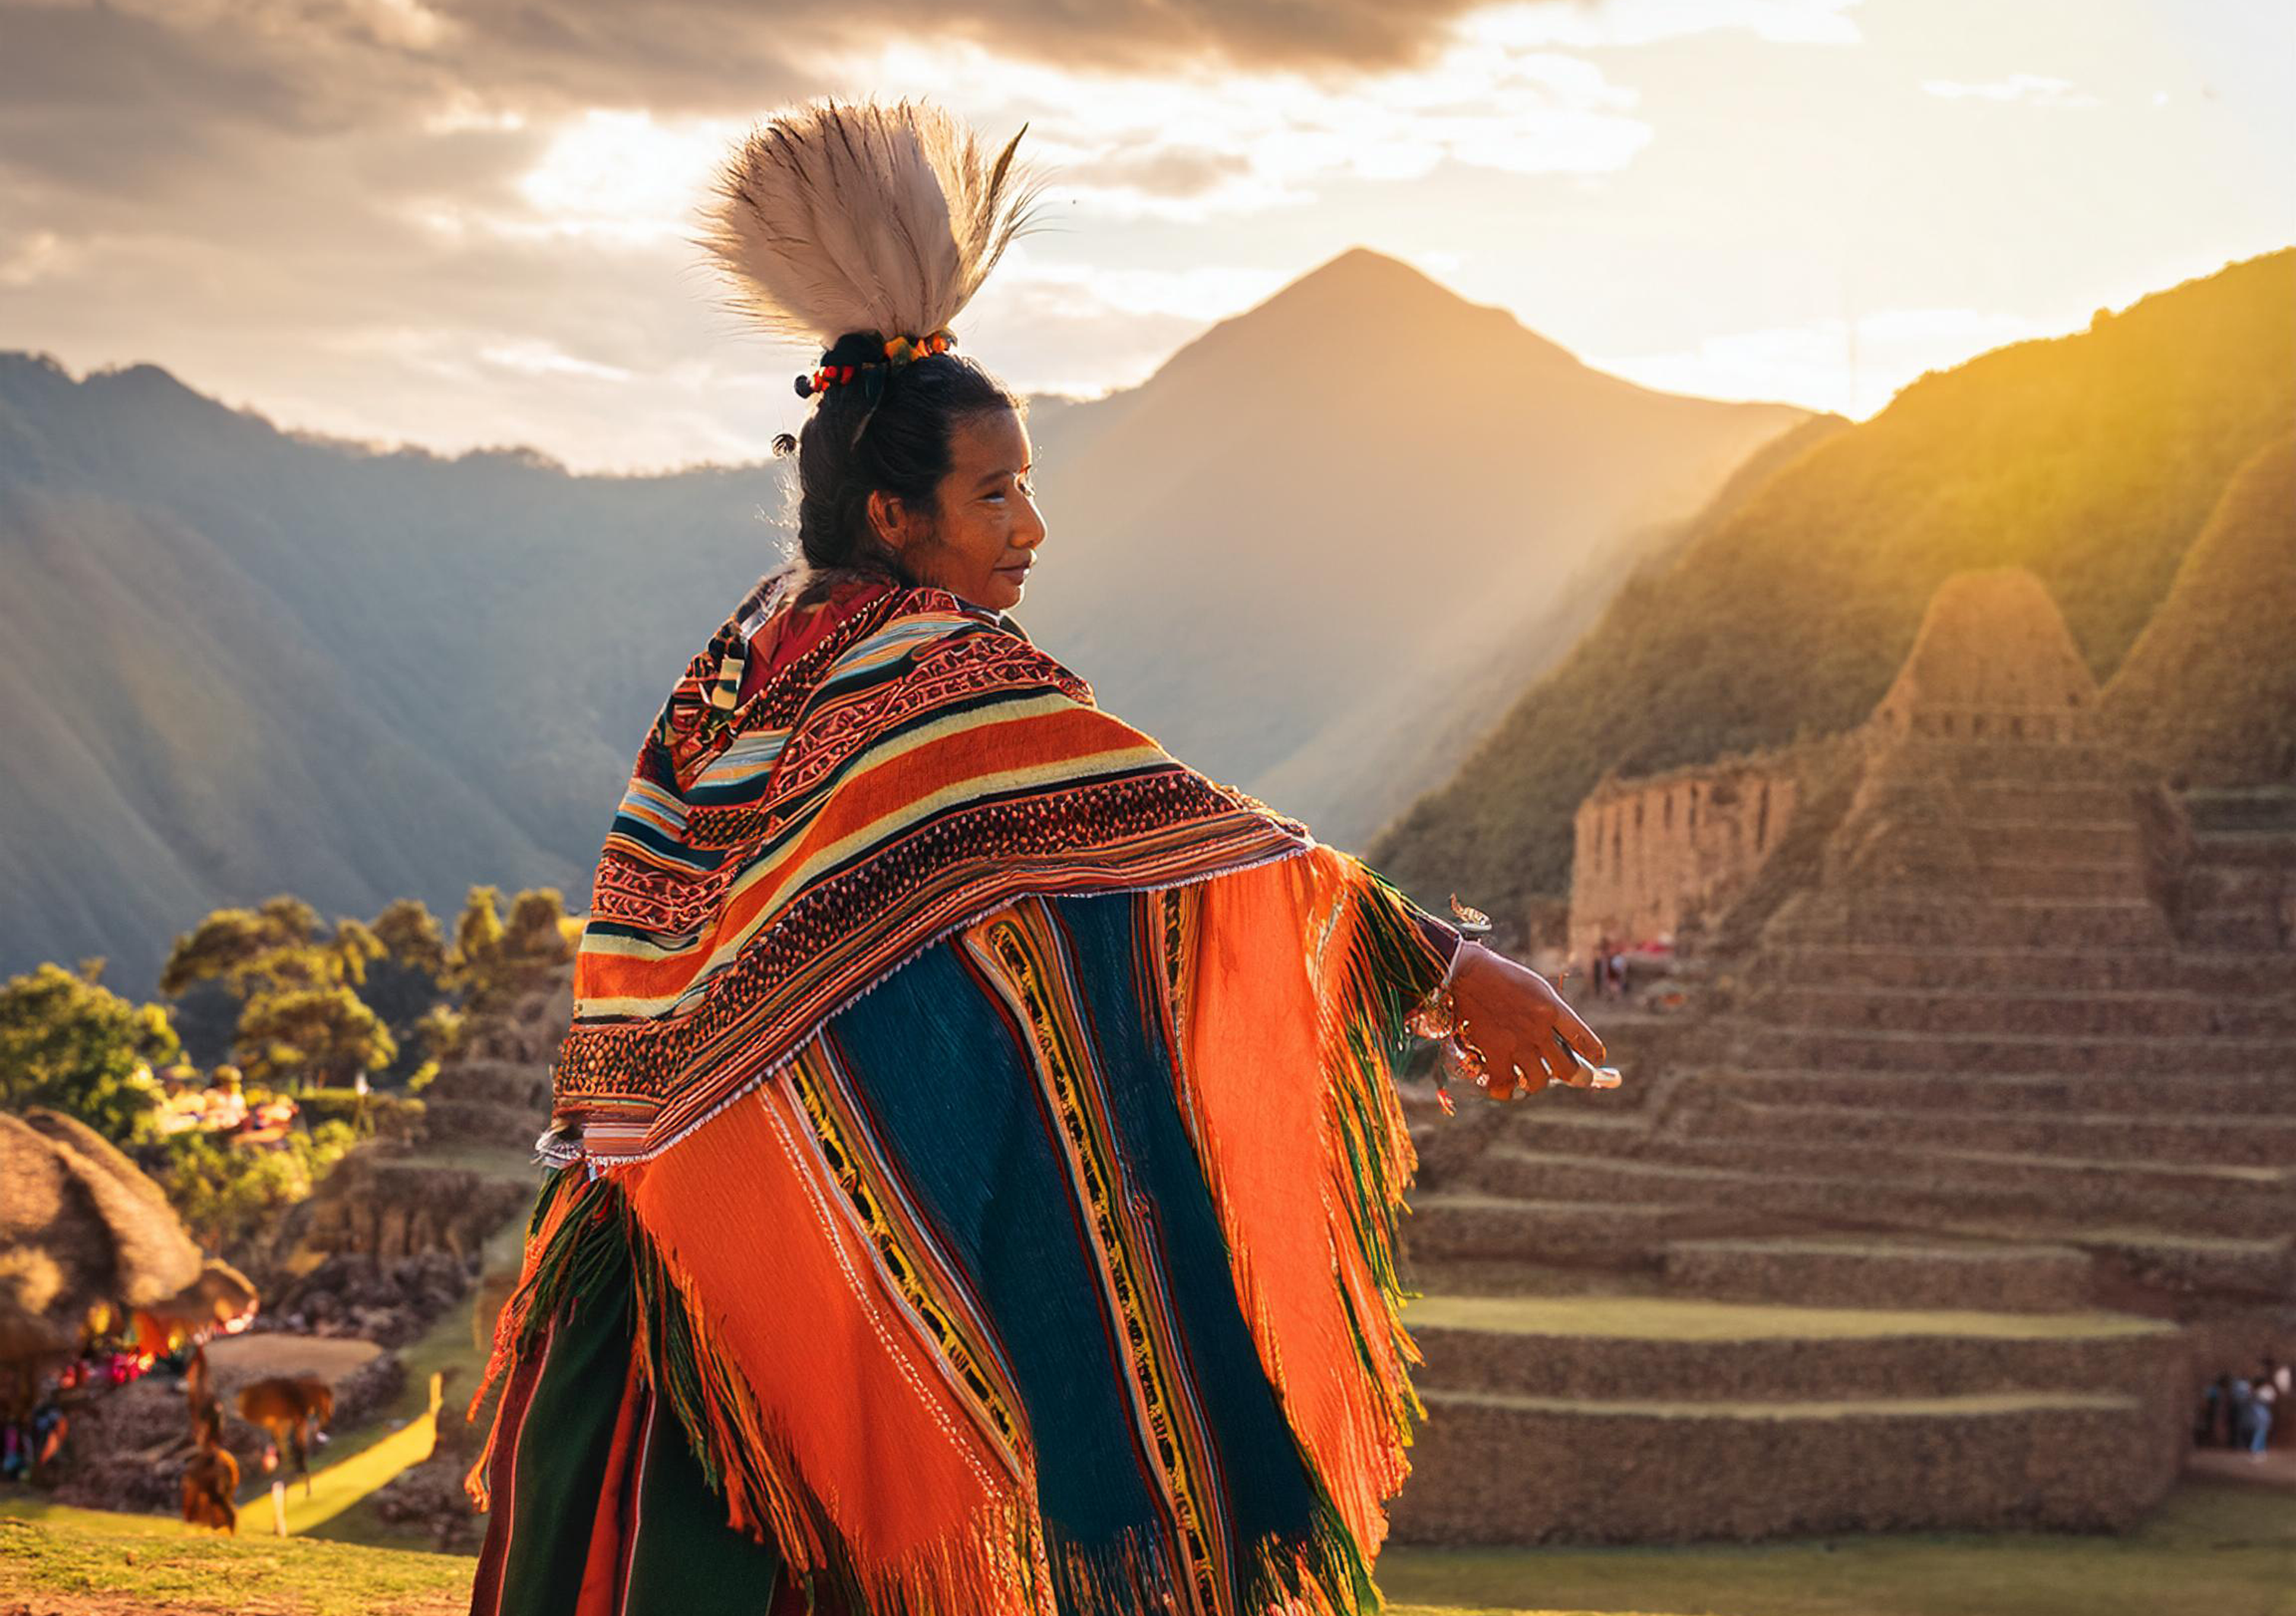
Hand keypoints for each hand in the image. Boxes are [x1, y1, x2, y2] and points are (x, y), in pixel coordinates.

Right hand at [1445, 942, 1614, 1101]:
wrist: (1465, 972)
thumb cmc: (1501, 976)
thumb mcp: (1536, 987)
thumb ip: (1550, 1012)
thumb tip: (1560, 1040)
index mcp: (1552, 1009)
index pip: (1585, 1041)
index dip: (1595, 1055)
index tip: (1597, 1061)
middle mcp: (1538, 1029)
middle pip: (1568, 1070)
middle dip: (1576, 1077)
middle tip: (1574, 1077)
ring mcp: (1515, 1044)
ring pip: (1538, 1082)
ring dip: (1536, 1083)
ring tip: (1530, 1078)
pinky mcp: (1492, 1053)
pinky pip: (1505, 1086)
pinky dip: (1506, 1090)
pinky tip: (1506, 1086)